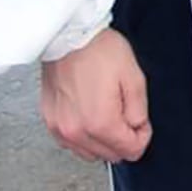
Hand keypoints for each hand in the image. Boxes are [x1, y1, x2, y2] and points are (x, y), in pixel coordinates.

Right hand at [40, 27, 151, 162]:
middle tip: (124, 112)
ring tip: (105, 111)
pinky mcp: (50, 121)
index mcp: (100, 122)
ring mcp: (59, 128)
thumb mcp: (134, 78)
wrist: (68, 34)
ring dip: (103, 140)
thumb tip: (137, 128)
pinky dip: (84, 136)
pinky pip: (72, 143)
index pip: (130, 151)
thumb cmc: (98, 50)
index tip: (140, 120)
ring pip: (90, 153)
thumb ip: (139, 112)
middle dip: (123, 139)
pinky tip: (89, 115)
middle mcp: (76, 131)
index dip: (142, 136)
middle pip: (110, 156)